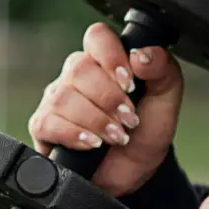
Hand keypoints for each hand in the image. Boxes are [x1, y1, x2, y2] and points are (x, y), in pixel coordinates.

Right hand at [27, 22, 183, 198]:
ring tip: (117, 137)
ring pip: (64, 97)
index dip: (112, 57)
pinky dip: (74, 134)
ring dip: (96, 120)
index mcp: (104, 61)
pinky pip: (48, 122)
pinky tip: (92, 144)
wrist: (135, 171)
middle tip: (129, 120)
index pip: (97, 37)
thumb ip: (163, 71)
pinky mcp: (43, 126)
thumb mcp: (166, 101)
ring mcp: (56, 99)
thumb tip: (141, 54)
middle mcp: (76, 76)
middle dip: (109, 98)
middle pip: (80, 69)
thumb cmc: (146, 131)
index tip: (130, 83)